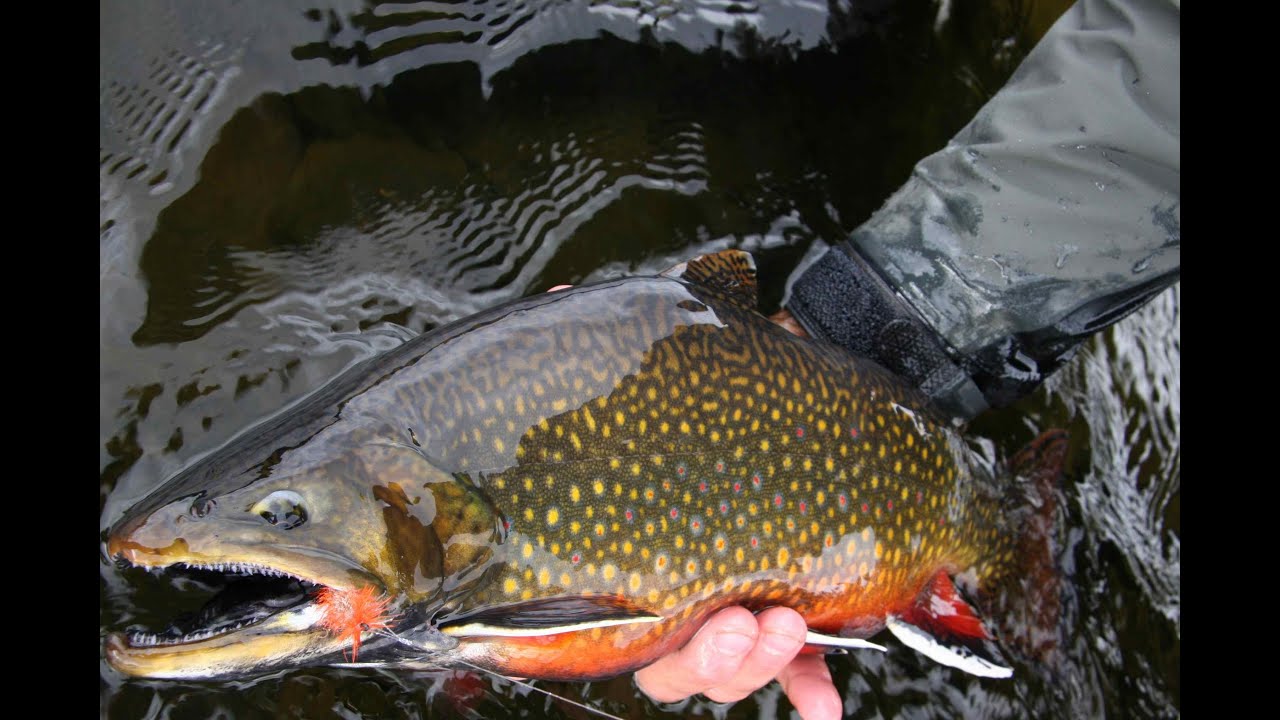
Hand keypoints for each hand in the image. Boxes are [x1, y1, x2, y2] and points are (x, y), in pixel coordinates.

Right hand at [545, 287, 834, 716]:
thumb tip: (565, 302)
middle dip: (712, 657)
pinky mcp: (785, 610)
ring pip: (731, 666)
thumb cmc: (708, 405)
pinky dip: (808, 688)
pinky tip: (826, 712)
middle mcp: (677, 596)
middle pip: (675, 664)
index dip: (658, 639)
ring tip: (788, 626)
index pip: (626, 622)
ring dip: (759, 662)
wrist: (777, 404)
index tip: (702, 617)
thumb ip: (617, 353)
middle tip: (743, 624)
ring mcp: (730, 609)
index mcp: (636, 555)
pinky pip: (794, 668)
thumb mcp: (672, 381)